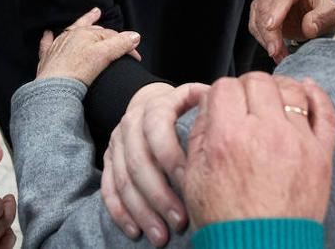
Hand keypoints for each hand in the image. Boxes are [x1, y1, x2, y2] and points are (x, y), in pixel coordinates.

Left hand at [35, 7, 141, 85]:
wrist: (54, 88)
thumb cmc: (78, 70)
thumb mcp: (104, 55)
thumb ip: (120, 44)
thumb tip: (134, 36)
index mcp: (85, 33)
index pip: (110, 34)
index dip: (125, 44)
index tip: (135, 57)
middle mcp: (71, 36)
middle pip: (93, 30)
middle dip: (106, 31)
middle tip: (116, 35)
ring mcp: (58, 46)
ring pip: (72, 31)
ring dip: (83, 23)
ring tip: (92, 15)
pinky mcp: (48, 59)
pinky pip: (47, 44)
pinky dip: (48, 39)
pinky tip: (48, 34)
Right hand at [101, 82, 207, 245]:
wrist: (151, 104)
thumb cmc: (184, 109)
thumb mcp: (197, 100)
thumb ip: (208, 107)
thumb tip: (226, 118)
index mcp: (154, 106)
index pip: (156, 129)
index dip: (171, 157)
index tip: (190, 184)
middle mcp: (130, 122)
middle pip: (138, 161)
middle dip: (159, 196)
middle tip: (180, 221)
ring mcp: (116, 142)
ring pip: (123, 180)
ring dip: (142, 211)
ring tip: (161, 236)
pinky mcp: (108, 160)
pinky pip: (108, 188)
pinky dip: (120, 212)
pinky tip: (135, 231)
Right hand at [184, 73, 334, 226]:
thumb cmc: (226, 219)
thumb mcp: (194, 176)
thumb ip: (200, 133)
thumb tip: (212, 104)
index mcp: (229, 137)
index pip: (226, 86)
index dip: (221, 93)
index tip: (223, 103)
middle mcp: (265, 133)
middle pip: (258, 82)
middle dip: (247, 88)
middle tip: (245, 103)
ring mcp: (297, 142)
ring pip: (292, 90)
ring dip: (279, 88)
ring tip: (272, 100)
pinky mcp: (321, 156)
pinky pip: (326, 113)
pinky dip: (318, 95)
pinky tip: (308, 89)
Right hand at [249, 0, 334, 63]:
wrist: (314, 13)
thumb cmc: (323, 9)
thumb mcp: (331, 13)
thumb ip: (322, 18)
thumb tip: (308, 27)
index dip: (276, 10)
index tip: (271, 26)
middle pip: (267, 6)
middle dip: (270, 32)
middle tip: (277, 51)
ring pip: (258, 16)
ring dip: (266, 38)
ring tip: (279, 55)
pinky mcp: (258, 7)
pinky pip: (254, 24)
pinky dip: (262, 40)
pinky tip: (274, 51)